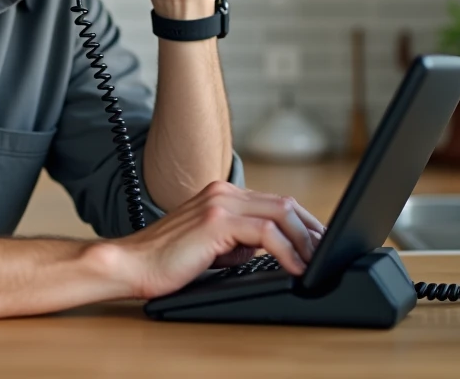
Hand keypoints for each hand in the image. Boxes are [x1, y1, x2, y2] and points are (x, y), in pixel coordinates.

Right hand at [108, 181, 325, 299]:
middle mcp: (223, 192)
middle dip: (312, 230)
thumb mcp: (213, 248)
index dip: (304, 223)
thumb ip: (239, 242)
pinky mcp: (215, 221)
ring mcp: (219, 203)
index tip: (320, 244)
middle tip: (327, 254)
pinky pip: (265, 233)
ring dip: (304, 241)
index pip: (275, 203)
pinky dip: (286, 251)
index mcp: (222, 195)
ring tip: (316, 263)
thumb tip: (270, 250)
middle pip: (284, 205)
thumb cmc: (167, 262)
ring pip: (280, 214)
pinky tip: (293, 268)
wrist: (131, 264)